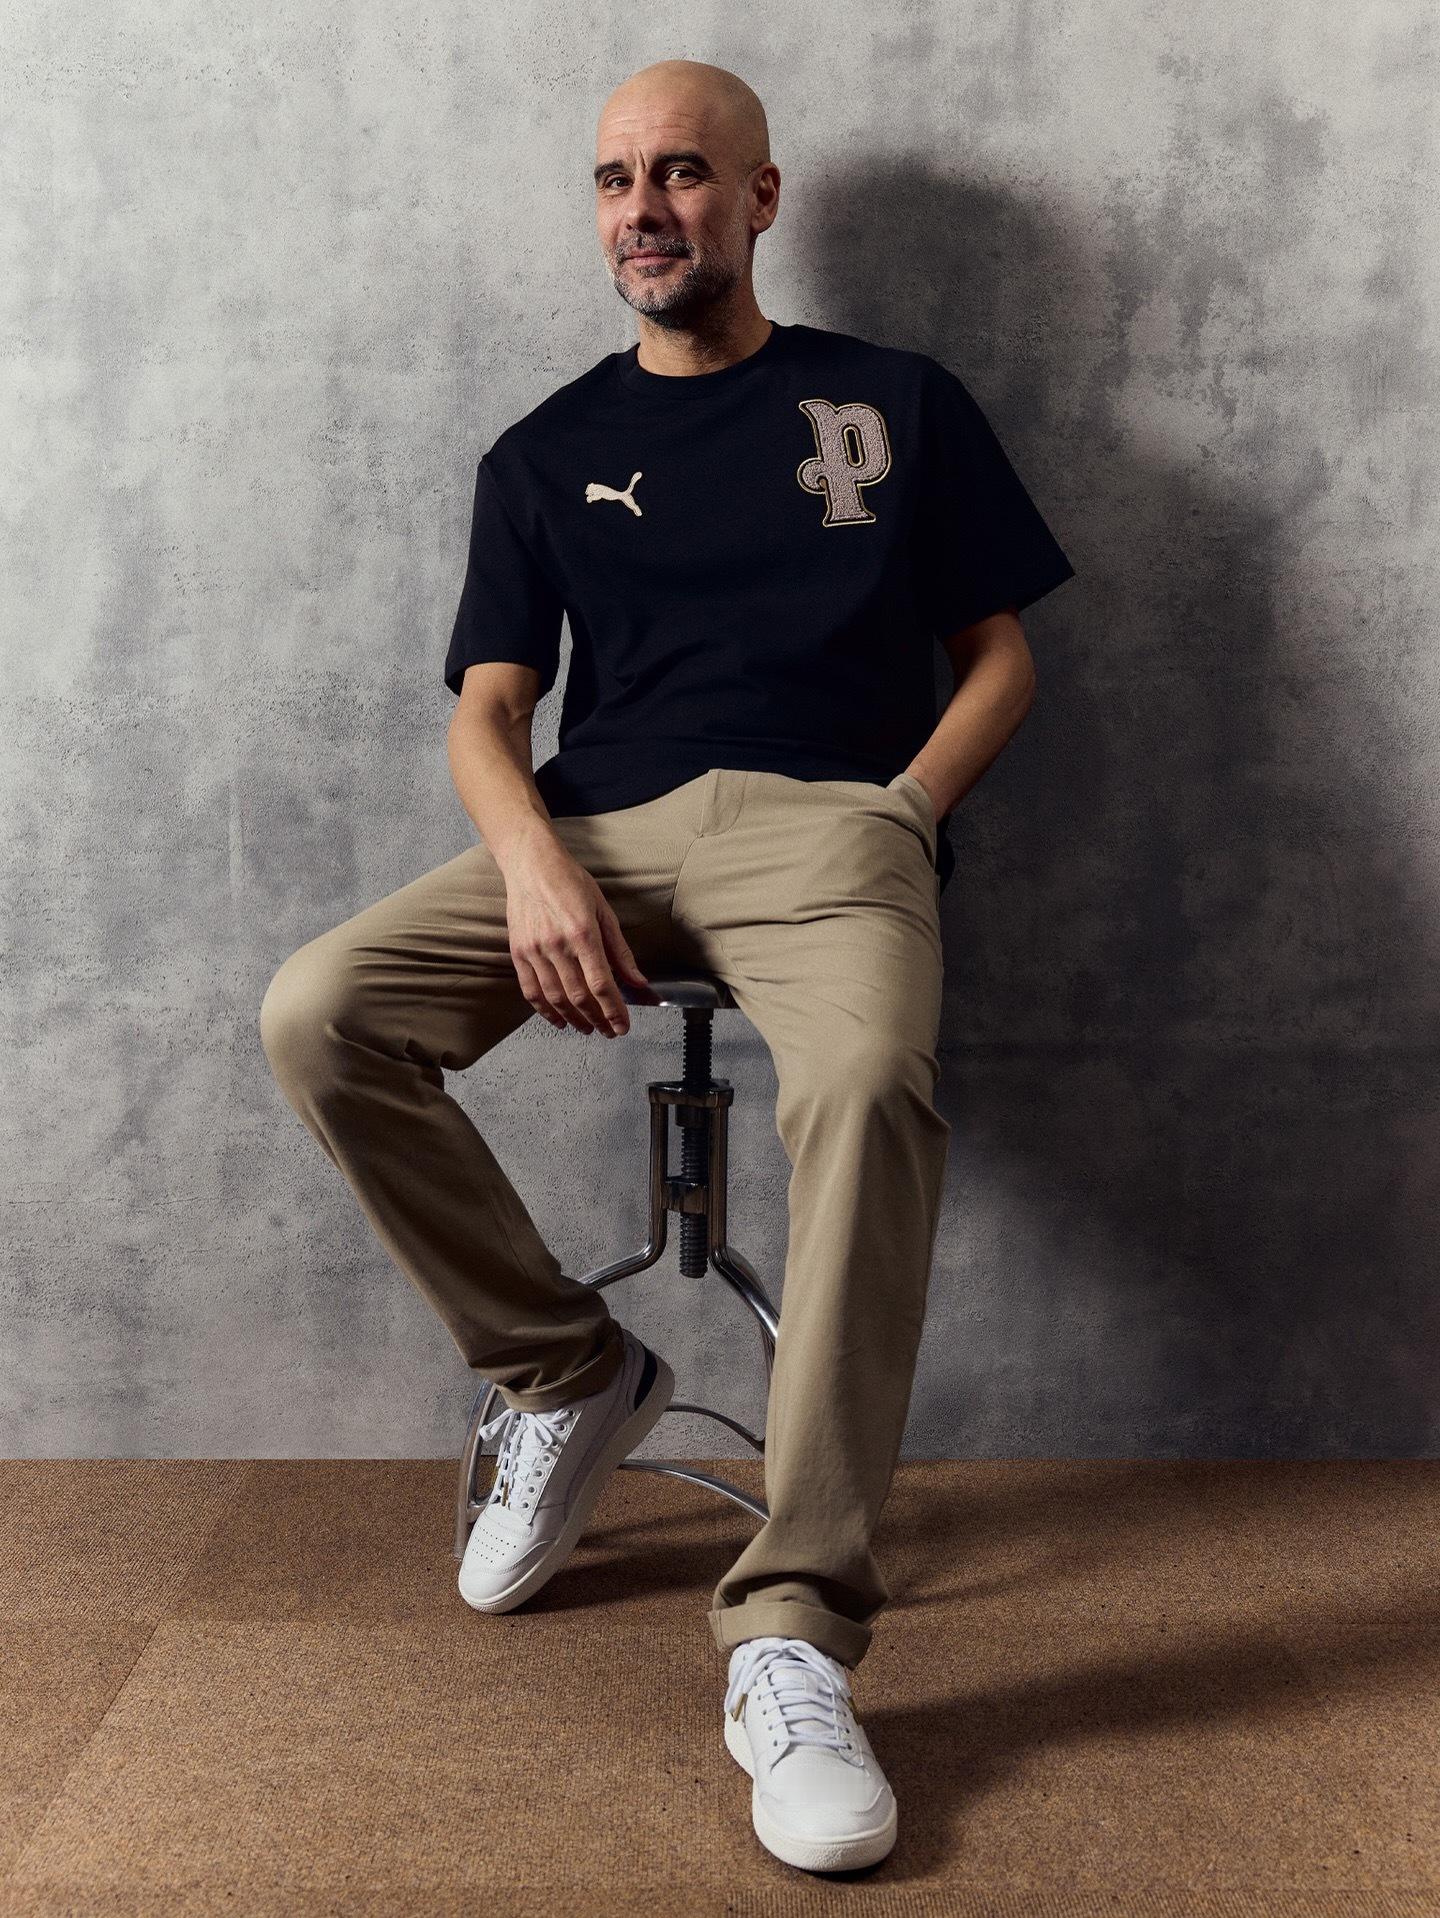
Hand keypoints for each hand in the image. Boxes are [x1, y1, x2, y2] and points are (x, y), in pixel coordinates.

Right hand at [503, 840, 658, 1035]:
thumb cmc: (570, 882)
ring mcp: (535, 950)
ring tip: (589, 1028)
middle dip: (598, 1019)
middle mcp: (557, 945)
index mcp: (583, 933)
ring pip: (556, 998)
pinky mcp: (518, 953)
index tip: (623, 1026)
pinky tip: (560, 1020)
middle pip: (579, 996)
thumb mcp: (604, 911)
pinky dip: (546, 1011)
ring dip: (574, 1019)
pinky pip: (531, 991)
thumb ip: (620, 951)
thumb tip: (638, 981)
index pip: (601, 984)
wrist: (531, 864)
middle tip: (609, 1031)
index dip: (614, 1010)